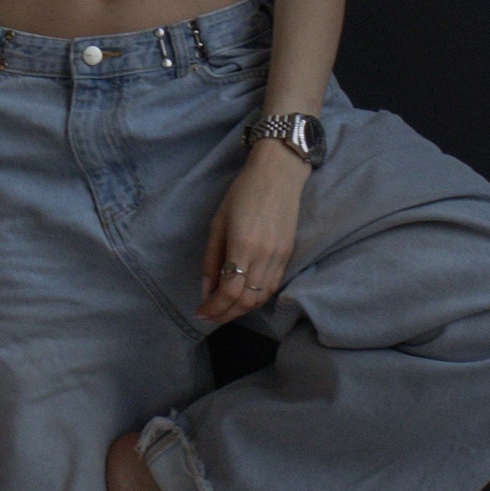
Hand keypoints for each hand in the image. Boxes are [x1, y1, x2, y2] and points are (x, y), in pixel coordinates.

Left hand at [198, 140, 308, 325]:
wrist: (278, 174)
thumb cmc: (242, 192)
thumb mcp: (218, 223)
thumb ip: (211, 259)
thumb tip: (206, 290)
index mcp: (244, 245)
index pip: (229, 292)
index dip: (213, 308)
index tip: (200, 312)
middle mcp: (265, 256)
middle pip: (246, 301)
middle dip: (225, 314)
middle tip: (208, 316)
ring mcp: (280, 257)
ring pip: (261, 298)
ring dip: (241, 310)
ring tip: (223, 310)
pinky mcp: (289, 255)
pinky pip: (272, 287)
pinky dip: (256, 298)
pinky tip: (243, 297)